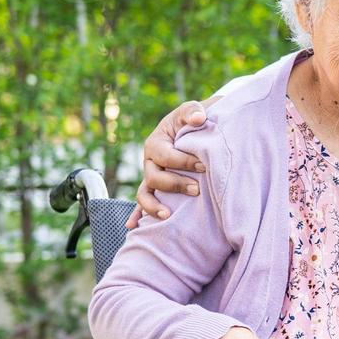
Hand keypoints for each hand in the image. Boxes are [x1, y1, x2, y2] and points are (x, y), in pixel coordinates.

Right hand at [126, 100, 210, 227]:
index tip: (204, 165)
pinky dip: (138, 215)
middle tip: (197, 189)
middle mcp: (150, 162)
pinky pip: (143, 204)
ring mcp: (151, 176)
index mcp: (156, 143)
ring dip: (154, 206)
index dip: (183, 162)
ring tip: (168, 214)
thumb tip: (199, 118)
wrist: (194, 129)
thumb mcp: (191, 111)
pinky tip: (135, 227)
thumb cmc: (192, 121)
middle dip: (175, 184)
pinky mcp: (156, 188)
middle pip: (154, 177)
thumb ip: (193, 112)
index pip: (166, 156)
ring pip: (144, 194)